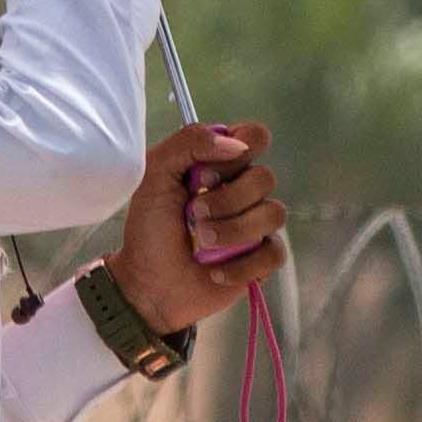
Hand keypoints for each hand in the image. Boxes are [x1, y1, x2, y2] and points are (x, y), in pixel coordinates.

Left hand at [111, 119, 287, 340]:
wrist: (147, 284)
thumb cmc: (149, 228)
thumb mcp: (154, 174)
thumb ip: (189, 143)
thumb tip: (237, 144)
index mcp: (221, 164)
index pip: (254, 137)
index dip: (240, 149)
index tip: (206, 173)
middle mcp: (243, 190)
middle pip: (264, 178)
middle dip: (225, 199)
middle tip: (192, 214)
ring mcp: (255, 225)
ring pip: (273, 214)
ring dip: (232, 231)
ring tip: (201, 243)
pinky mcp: (261, 260)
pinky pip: (274, 252)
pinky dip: (242, 265)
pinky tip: (215, 271)